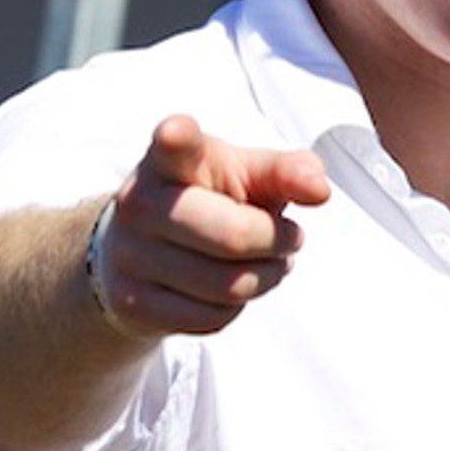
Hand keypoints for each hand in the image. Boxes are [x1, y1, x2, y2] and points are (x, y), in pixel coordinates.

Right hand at [94, 114, 330, 336]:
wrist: (138, 248)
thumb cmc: (208, 199)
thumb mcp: (246, 173)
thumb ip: (288, 171)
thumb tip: (320, 190)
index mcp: (169, 160)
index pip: (173, 146)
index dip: (176, 137)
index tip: (175, 132)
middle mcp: (140, 203)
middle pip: (233, 236)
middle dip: (277, 241)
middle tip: (289, 236)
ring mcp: (130, 255)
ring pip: (229, 285)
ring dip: (266, 277)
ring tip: (266, 261)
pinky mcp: (132, 302)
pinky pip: (212, 318)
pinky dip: (236, 307)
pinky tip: (229, 286)